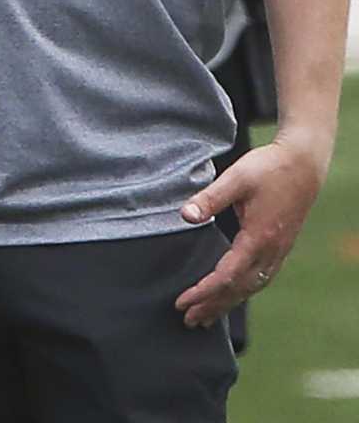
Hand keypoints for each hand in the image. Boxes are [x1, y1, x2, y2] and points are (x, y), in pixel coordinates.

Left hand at [174, 137, 330, 326]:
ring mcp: (278, 251)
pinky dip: (243, 292)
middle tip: (188, 321)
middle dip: (213, 306)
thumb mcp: (236, 178)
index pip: (228, 275)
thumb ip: (209, 198)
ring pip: (252, 287)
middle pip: (240, 289)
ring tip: (206, 318)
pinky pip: (260, 278)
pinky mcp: (279, 247)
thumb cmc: (268, 168)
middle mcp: (271, 251)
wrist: (303, 165)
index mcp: (259, 238)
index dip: (204, 291)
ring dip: (228, 303)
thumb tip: (185, 216)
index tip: (182, 302)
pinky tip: (231, 296)